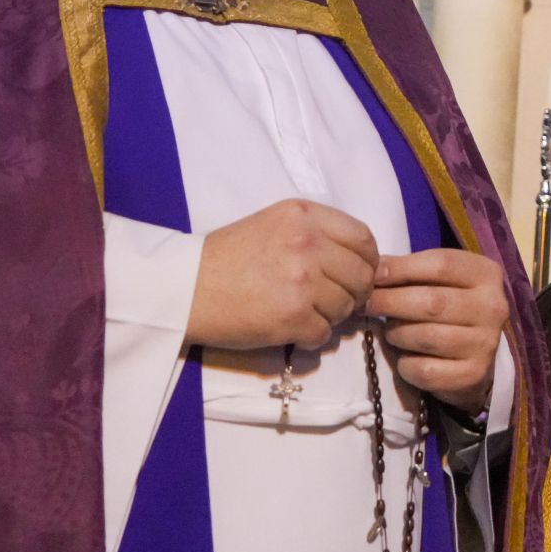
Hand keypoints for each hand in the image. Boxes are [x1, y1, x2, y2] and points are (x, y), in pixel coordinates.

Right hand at [188, 199, 377, 351]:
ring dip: (331, 316)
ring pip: (346, 307)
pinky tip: (290, 328)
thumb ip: (318, 235)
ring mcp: (301, 281)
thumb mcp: (274, 224)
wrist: (183, 288)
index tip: (357, 274)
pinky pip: (324, 333)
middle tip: (332, 301)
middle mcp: (307, 243)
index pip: (364, 239)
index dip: (367, 261)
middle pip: (361, 275)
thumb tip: (366, 263)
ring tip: (303, 312)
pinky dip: (311, 336)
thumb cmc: (226, 257)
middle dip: (353, 293)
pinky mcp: (291, 317)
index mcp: (304, 214)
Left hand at [372, 247, 509, 413]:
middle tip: (367, 305)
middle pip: (432, 302)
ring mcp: (485, 344)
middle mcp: (493, 308)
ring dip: (397, 334)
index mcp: (486, 274)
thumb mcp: (437, 280)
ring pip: (426, 337)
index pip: (441, 264)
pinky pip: (425, 370)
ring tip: (392, 332)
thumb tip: (371, 267)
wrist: (474, 354)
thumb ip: (409, 269)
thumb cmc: (447, 306)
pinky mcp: (473, 374)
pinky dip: (406, 365)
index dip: (402, 269)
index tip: (373, 275)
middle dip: (390, 302)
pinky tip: (407, 358)